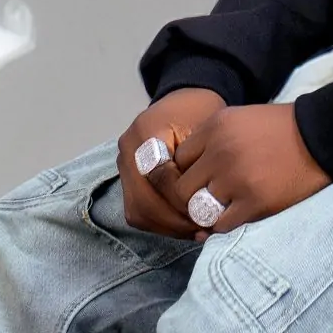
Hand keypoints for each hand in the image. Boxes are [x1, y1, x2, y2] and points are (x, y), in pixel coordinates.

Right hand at [117, 90, 227, 237]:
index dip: (183, 200)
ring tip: (196, 231)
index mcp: (146, 130)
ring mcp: (123, 164)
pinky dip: (160, 223)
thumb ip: (202, 161)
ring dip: (167, 226)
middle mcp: (127, 148)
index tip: (209, 212)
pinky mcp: (126, 178)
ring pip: (137, 211)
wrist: (184, 102)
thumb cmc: (200, 112)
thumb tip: (204, 204)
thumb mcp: (208, 126)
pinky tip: (184, 225)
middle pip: (143, 200)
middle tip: (203, 230)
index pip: (159, 177)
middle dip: (174, 221)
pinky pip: (137, 210)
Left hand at [164, 103, 329, 233]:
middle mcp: (221, 152)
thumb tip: (185, 168)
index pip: (178, 161)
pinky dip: (225, 226)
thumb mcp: (239, 119)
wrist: (321, 136)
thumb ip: (211, 139)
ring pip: (200, 210)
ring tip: (222, 210)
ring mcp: (237, 179)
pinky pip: (223, 226)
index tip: (198, 181)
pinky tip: (236, 218)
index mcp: (215, 127)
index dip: (186, 173)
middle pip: (183, 188)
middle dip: (191, 197)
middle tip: (204, 202)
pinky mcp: (256, 202)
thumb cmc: (280, 129)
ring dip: (208, 214)